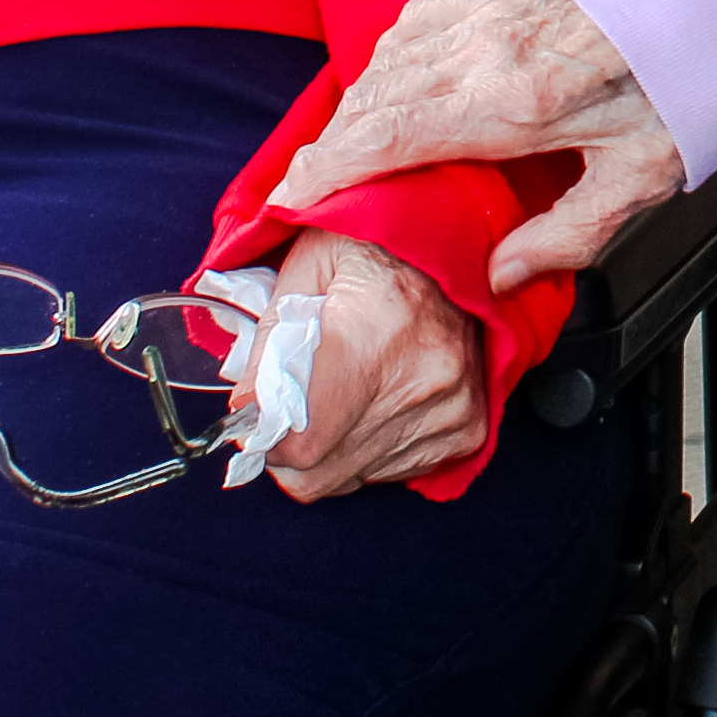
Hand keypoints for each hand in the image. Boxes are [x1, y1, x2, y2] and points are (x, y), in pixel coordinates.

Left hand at [255, 230, 484, 501]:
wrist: (458, 239)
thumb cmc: (376, 245)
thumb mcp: (307, 263)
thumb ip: (270, 337)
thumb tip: (247, 408)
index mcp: (374, 333)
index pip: (303, 441)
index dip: (266, 439)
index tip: (255, 417)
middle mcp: (423, 380)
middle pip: (321, 472)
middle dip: (289, 450)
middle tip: (287, 408)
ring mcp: (453, 410)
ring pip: (353, 478)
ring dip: (332, 448)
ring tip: (341, 390)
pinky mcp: (470, 428)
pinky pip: (392, 473)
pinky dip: (370, 448)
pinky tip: (374, 399)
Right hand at [269, 0, 684, 294]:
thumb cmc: (686, 93)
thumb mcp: (635, 184)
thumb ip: (562, 237)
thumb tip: (502, 277)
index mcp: (513, 101)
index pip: (388, 136)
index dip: (326, 168)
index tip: (289, 197)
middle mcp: (486, 46)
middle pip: (373, 97)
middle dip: (327, 145)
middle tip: (299, 187)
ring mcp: (490, 8)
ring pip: (387, 58)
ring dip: (355, 105)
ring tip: (340, 151)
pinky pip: (418, 22)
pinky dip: (389, 60)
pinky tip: (390, 87)